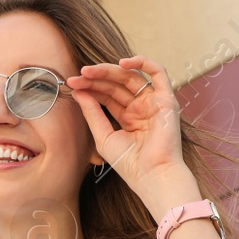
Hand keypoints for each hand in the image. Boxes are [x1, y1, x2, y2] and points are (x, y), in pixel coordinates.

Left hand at [66, 55, 185, 196]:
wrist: (151, 175)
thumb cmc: (129, 163)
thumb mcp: (103, 136)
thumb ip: (92, 113)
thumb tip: (78, 92)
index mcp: (128, 118)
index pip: (107, 96)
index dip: (89, 88)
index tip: (71, 85)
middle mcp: (141, 108)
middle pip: (116, 85)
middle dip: (95, 78)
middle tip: (76, 77)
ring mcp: (153, 102)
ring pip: (131, 77)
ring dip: (109, 70)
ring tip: (88, 71)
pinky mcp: (167, 99)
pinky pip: (158, 73)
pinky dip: (143, 62)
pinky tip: (122, 63)